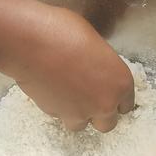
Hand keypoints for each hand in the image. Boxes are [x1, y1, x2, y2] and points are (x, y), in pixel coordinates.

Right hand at [0, 0, 134, 131]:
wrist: (29, 43)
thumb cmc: (63, 31)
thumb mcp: (94, 41)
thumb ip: (101, 63)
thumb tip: (94, 66)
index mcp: (120, 82)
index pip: (126, 103)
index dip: (115, 96)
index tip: (106, 90)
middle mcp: (103, 103)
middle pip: (107, 123)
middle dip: (99, 111)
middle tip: (88, 94)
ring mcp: (78, 113)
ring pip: (81, 124)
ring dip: (77, 112)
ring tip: (67, 92)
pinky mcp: (55, 114)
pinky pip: (60, 115)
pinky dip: (57, 106)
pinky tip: (52, 88)